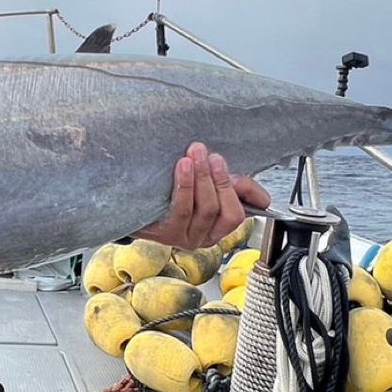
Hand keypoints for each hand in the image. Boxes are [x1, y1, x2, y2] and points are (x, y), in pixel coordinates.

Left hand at [137, 142, 270, 248]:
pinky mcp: (167, 233)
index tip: (242, 176)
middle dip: (221, 180)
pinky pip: (182, 209)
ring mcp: (186, 237)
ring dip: (204, 178)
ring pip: (206, 209)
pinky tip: (183, 166)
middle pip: (224, 211)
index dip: (247, 196)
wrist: (132, 205)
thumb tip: (259, 195)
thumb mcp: (205, 188)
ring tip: (197, 155)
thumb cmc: (170, 195)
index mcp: (217, 227)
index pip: (240, 214)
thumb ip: (231, 187)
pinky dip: (185, 185)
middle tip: (213, 157)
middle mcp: (204, 237)